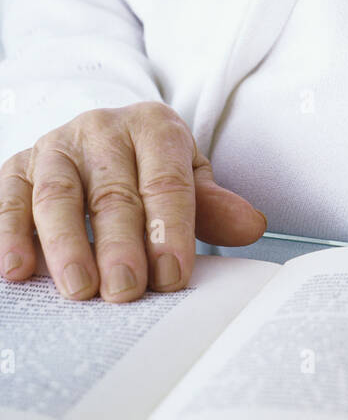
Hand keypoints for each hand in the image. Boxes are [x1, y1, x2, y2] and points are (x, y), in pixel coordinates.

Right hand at [0, 102, 266, 301]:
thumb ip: (214, 206)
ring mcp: (56, 146)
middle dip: (120, 245)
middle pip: (112, 193)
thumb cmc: (152, 169)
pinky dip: (9, 233)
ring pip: (58, 195)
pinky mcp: (18, 166)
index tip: (172, 275)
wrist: (103, 138)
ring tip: (78, 289)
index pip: (166, 181)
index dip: (170, 229)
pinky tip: (17, 269)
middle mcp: (102, 129)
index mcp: (154, 128)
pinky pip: (9, 199)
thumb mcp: (189, 179)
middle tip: (125, 291)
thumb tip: (251, 226)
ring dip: (65, 245)